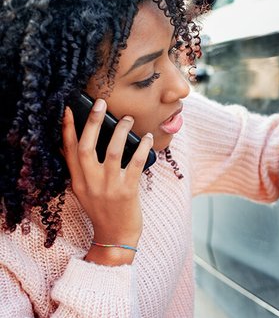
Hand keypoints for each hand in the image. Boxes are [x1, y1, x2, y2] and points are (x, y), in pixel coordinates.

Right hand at [62, 99, 152, 263]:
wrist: (116, 238)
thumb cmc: (103, 211)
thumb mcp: (86, 191)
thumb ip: (84, 170)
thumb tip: (85, 144)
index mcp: (78, 181)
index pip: (69, 150)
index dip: (68, 129)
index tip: (69, 109)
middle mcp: (90, 183)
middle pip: (87, 147)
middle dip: (93, 122)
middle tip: (101, 103)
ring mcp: (109, 187)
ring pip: (113, 152)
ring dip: (121, 131)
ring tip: (128, 118)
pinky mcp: (128, 192)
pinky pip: (136, 164)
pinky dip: (143, 148)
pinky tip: (148, 138)